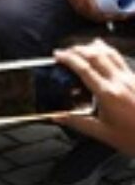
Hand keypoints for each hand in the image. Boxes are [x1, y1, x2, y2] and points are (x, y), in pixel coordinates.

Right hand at [52, 40, 134, 156]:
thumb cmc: (133, 138)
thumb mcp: (102, 133)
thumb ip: (77, 122)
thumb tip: (57, 116)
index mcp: (108, 94)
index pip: (84, 69)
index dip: (68, 58)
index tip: (57, 55)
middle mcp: (120, 82)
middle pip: (96, 55)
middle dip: (78, 49)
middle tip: (66, 51)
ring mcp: (131, 79)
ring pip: (110, 53)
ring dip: (93, 47)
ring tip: (82, 47)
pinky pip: (120, 60)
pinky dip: (108, 52)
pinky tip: (104, 52)